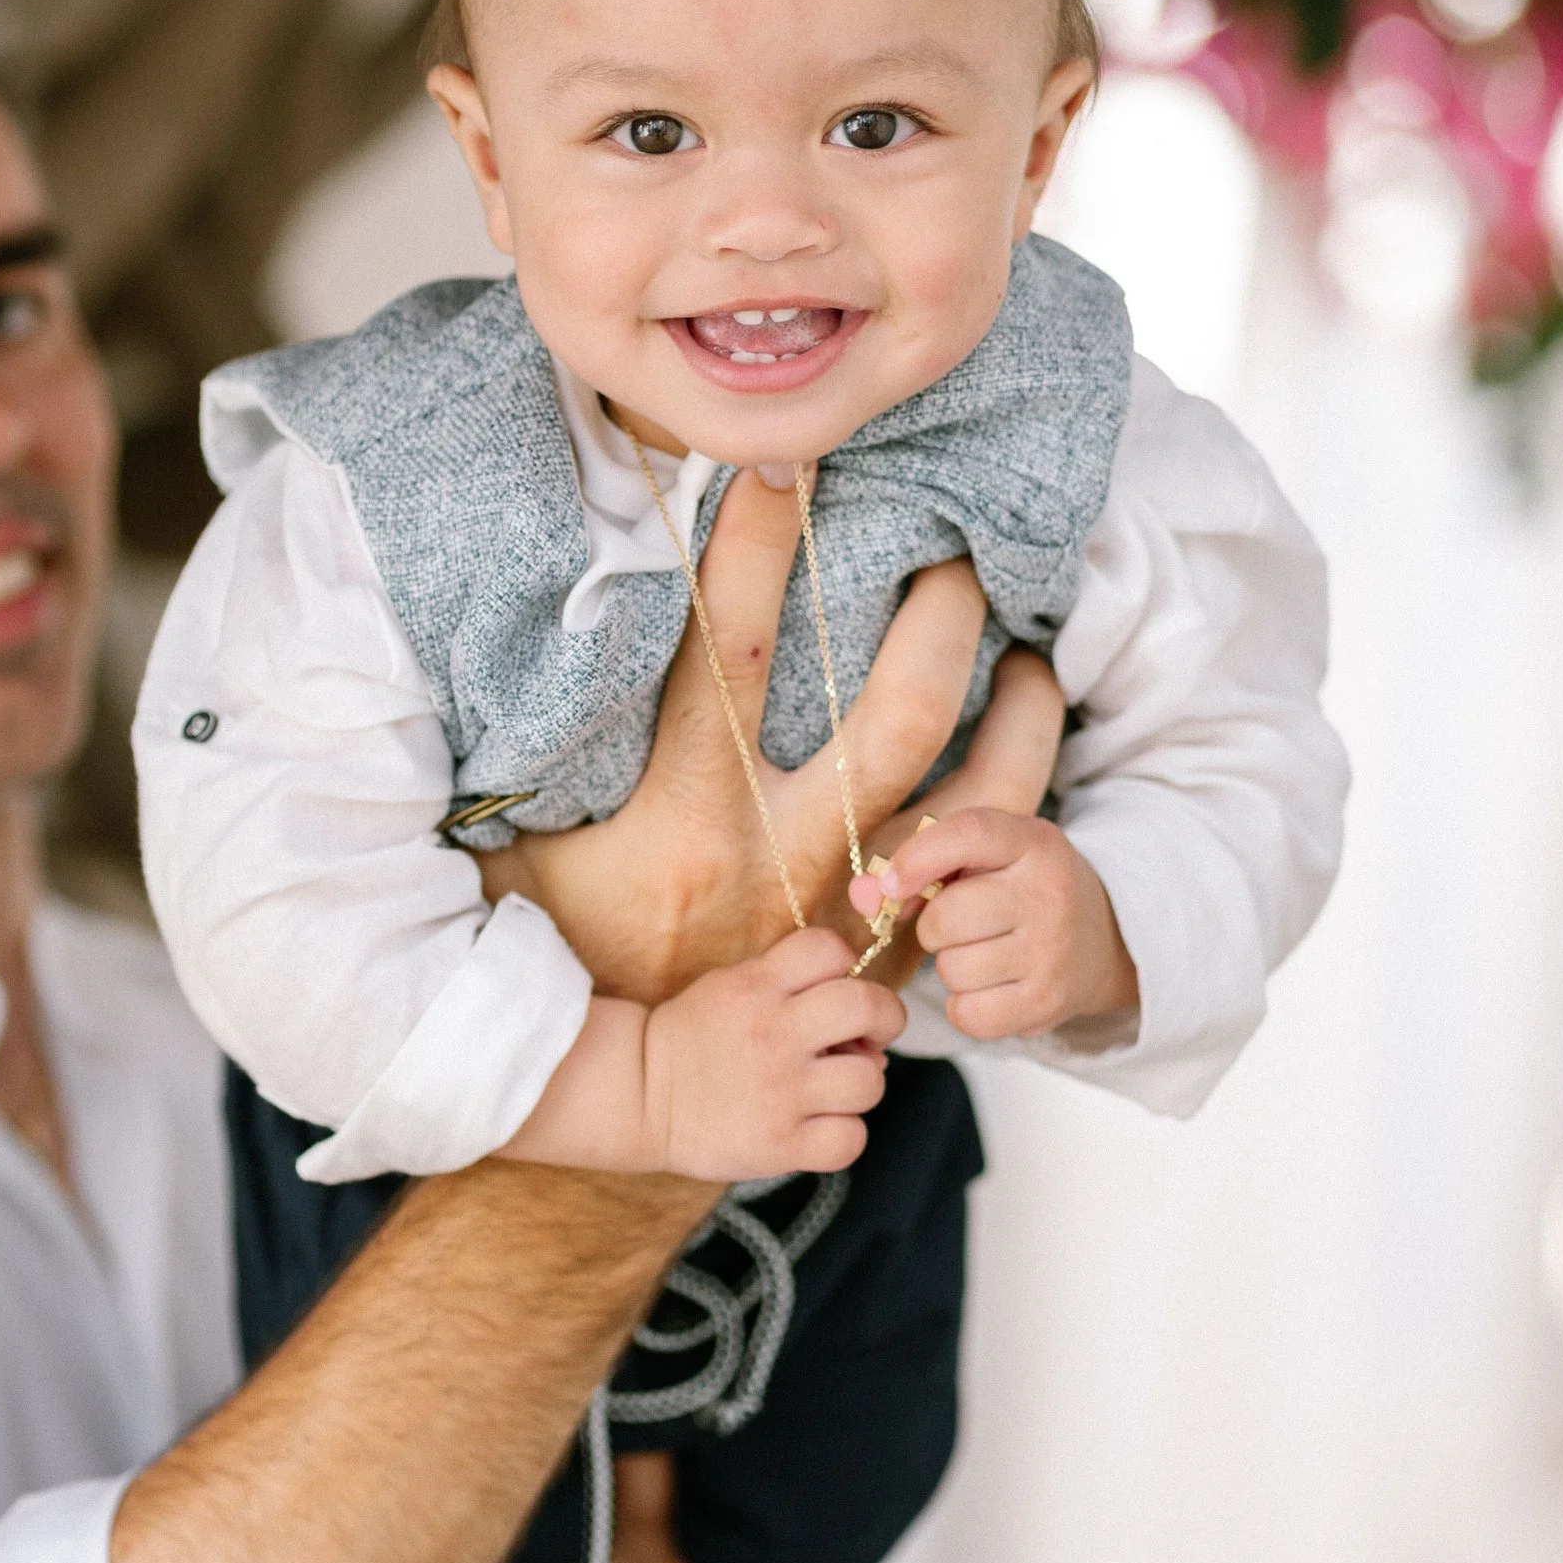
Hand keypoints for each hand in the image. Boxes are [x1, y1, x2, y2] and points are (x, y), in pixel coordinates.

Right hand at [486, 468, 1070, 1005]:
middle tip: (959, 559)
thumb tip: (543, 634)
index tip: (782, 464)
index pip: (726, 648)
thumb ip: (549, 751)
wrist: (634, 1098)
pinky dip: (1013, 827)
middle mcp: (785, 861)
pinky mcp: (894, 969)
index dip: (750, 548)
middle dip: (941, 620)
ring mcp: (853, 919)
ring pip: (983, 805)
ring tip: (1034, 664)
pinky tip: (1023, 777)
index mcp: (690, 814)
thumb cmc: (564, 952)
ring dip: (1022, 725)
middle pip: (902, 716)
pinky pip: (983, 891)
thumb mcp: (528, 844)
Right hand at [638, 926, 903, 1182]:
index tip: (832, 986)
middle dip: (884, 1018)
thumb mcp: (731, 986)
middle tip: (867, 1035)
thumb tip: (867, 1027)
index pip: (831, 949)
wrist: (639, 1094)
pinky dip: (842, 1134)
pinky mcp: (780, 1144)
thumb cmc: (693, 1038)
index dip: (844, 964)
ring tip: (832, 1087)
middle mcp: (773, 1034)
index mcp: (756, 986)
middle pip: (868, 1008)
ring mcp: (780, 1093)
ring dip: (860, 1083)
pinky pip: (850, 1140)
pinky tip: (818, 1125)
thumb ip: (791, 986)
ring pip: (869, 1081)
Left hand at [852, 808, 1137, 1042]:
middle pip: (945, 919)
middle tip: (961, 924)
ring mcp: (1054, 952)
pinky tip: (990, 985)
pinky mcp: (1049, 1003)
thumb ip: (915, 865)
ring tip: (983, 951)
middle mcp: (1051, 894)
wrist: (1100, 937)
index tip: (891, 885)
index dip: (916, 859)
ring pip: (953, 969)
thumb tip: (862, 896)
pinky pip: (968, 1014)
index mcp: (1032, 842)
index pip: (967, 836)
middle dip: (934, 926)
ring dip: (951, 965)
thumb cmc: (1013, 888)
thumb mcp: (979, 858)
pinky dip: (965, 1005)